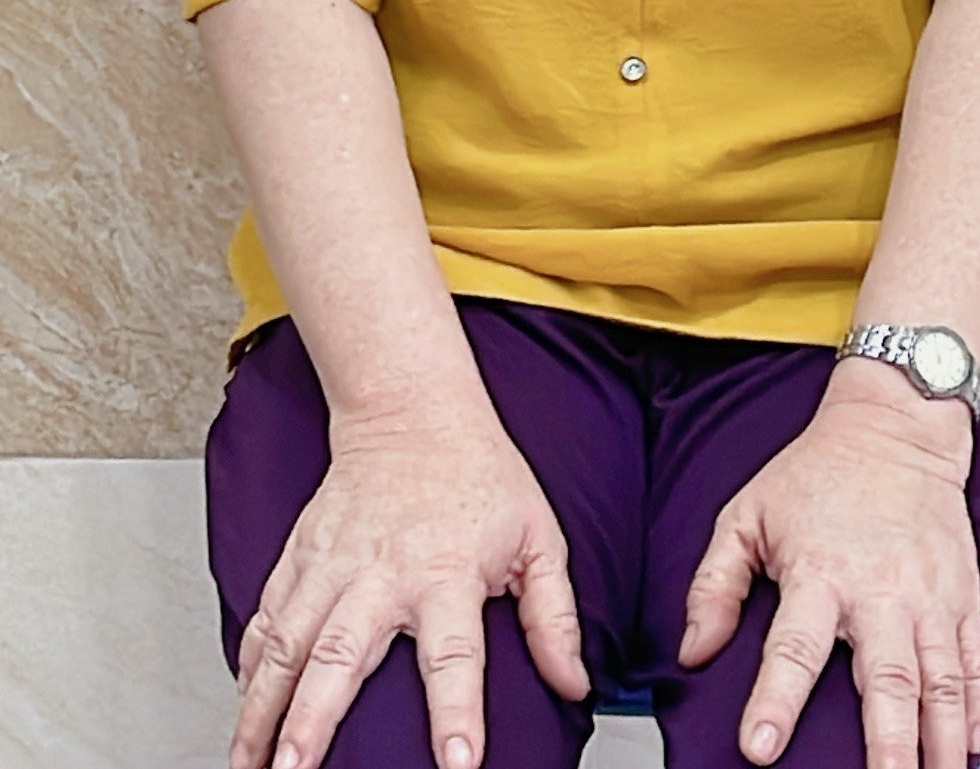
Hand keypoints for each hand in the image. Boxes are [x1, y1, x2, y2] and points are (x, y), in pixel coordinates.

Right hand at [228, 401, 588, 768]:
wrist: (413, 410)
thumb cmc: (480, 476)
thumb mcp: (537, 537)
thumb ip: (555, 615)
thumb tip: (574, 683)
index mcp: (447, 572)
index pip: (454, 655)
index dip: (456, 713)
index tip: (456, 766)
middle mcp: (382, 572)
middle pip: (340, 656)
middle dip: (311, 723)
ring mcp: (332, 564)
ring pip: (288, 645)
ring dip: (263, 708)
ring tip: (248, 765)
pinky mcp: (300, 555)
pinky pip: (266, 617)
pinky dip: (249, 664)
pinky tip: (242, 705)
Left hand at [679, 390, 979, 767]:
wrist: (897, 423)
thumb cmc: (818, 471)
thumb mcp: (748, 513)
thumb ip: (715, 585)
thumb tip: (693, 649)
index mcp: (819, 572)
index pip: (794, 649)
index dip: (775, 701)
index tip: (760, 748)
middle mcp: (881, 590)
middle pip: (888, 680)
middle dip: (889, 748)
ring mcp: (930, 596)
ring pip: (942, 683)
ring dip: (943, 741)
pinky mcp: (963, 596)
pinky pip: (976, 661)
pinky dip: (978, 706)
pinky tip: (971, 744)